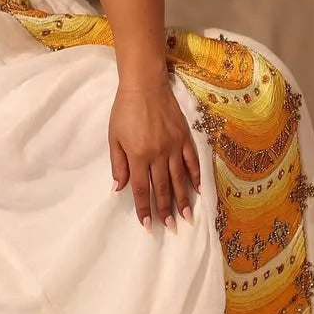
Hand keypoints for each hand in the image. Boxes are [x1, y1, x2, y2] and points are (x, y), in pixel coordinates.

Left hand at [109, 76, 201, 232]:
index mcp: (138, 156)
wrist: (145, 86)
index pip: (141, 189)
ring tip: (186, 217)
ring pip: (179, 179)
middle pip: (163, 188)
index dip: (144, 208)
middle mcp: (158, 154)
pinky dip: (196, 177)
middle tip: (171, 227)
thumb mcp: (114, 137)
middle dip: (166, 210)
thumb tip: (119, 188)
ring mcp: (174, 146)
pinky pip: (192, 161)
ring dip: (182, 200)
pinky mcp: (184, 137)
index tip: (148, 225)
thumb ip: (118, 164)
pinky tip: (199, 190)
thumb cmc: (124, 111)